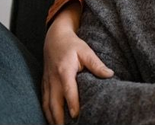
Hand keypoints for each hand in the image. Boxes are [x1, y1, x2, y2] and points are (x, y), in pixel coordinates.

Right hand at [42, 2, 113, 123]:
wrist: (54, 38)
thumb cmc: (72, 45)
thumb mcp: (86, 51)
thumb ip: (97, 64)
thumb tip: (110, 74)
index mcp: (64, 71)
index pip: (68, 91)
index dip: (72, 104)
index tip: (76, 115)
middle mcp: (53, 79)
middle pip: (54, 103)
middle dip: (59, 118)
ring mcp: (47, 83)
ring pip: (47, 105)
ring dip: (52, 118)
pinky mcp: (44, 84)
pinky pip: (44, 101)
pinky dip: (47, 112)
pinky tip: (52, 120)